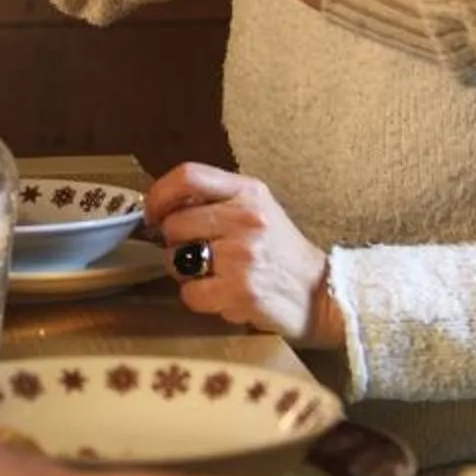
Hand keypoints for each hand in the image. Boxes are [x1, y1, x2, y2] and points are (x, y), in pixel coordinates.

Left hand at [146, 163, 342, 343]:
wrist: (322, 294)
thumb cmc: (281, 252)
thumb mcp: (257, 209)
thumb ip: (216, 201)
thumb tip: (161, 206)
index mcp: (248, 191)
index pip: (188, 176)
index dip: (159, 194)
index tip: (152, 214)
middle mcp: (246, 218)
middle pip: (174, 224)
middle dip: (174, 243)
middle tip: (194, 254)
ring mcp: (244, 256)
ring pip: (177, 260)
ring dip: (185, 273)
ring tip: (213, 275)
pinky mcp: (241, 291)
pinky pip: (190, 294)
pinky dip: (199, 299)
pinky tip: (222, 296)